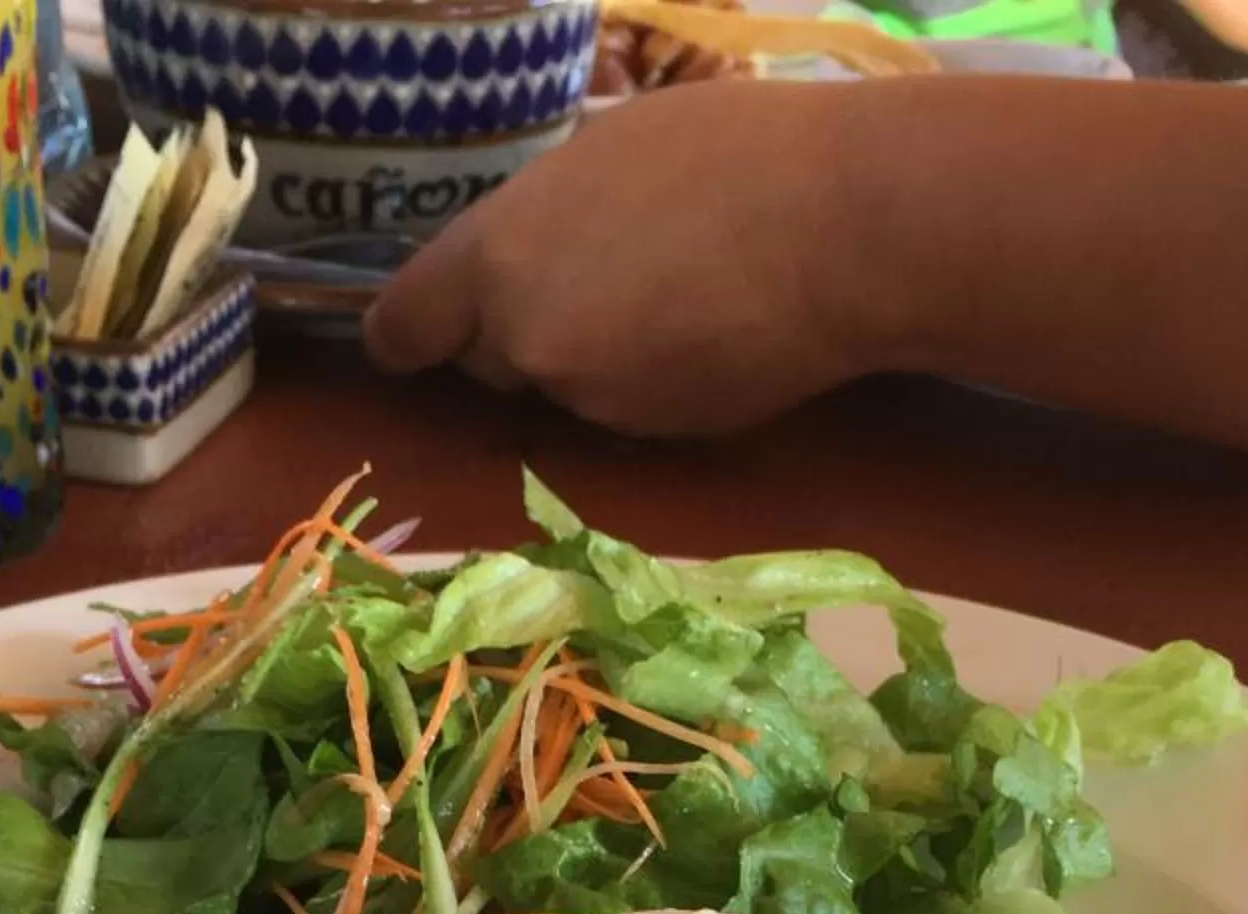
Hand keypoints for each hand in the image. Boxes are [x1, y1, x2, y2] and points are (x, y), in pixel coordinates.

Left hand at [364, 80, 872, 435]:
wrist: (842, 230)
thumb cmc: (731, 152)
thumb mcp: (607, 145)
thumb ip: (543, 210)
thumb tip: (531, 241)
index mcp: (496, 253)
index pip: (405, 326)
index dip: (411, 332)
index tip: (420, 332)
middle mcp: (526, 339)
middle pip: (488, 358)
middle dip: (519, 333)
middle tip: (594, 281)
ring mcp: (591, 397)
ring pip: (564, 384)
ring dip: (593, 356)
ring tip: (672, 293)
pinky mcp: (655, 434)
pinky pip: (625, 407)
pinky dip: (650, 380)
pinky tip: (707, 329)